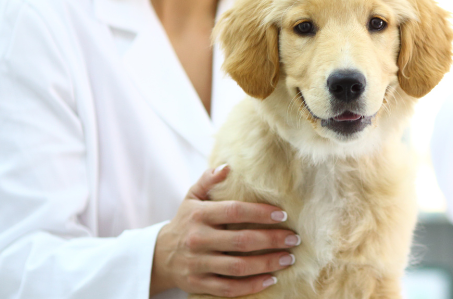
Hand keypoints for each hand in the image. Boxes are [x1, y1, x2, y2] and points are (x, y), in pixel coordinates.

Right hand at [151, 165, 299, 296]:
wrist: (159, 256)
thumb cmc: (185, 222)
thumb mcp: (191, 197)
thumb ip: (208, 180)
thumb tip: (228, 166)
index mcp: (198, 215)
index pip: (234, 212)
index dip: (260, 213)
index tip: (283, 215)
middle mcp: (198, 239)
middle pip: (241, 241)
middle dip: (272, 240)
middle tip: (294, 239)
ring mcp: (198, 264)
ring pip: (238, 267)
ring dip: (267, 264)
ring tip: (288, 258)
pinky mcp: (199, 284)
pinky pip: (229, 288)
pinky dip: (252, 285)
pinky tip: (270, 279)